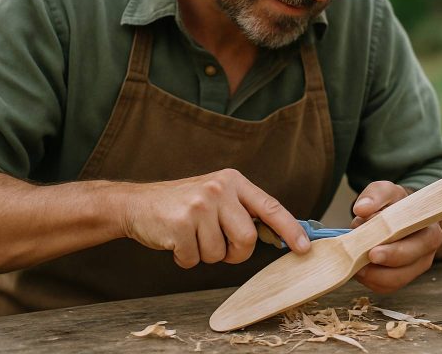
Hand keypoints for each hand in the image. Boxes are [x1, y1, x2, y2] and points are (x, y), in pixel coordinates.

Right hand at [119, 168, 310, 268]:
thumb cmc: (182, 206)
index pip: (270, 207)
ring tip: (189, 236)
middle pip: (247, 239)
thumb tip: (277, 235)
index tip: (305, 248)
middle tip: (215, 244)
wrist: (137, 204)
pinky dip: (184, 259)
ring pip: (219, 254)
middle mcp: (219, 189)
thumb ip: (242, 211)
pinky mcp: (180, 224)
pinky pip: (194, 260)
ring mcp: (199, 205)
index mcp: (233, 181)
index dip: (290, 230)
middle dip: (233, 253)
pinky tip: (175, 241)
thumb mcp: (216, 197)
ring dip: (204, 255)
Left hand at [350, 181, 441, 292]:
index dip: (397, 252)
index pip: (420, 244)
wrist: (398, 216)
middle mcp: (426, 252)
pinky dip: (369, 281)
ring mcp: (414, 268)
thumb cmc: (394, 204)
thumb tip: (361, 209)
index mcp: (430, 230)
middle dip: (380, 269)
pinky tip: (359, 268)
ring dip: (372, 275)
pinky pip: (385, 287)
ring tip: (355, 263)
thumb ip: (375, 195)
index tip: (373, 253)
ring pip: (395, 281)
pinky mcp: (401, 278)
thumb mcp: (387, 191)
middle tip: (359, 263)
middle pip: (407, 267)